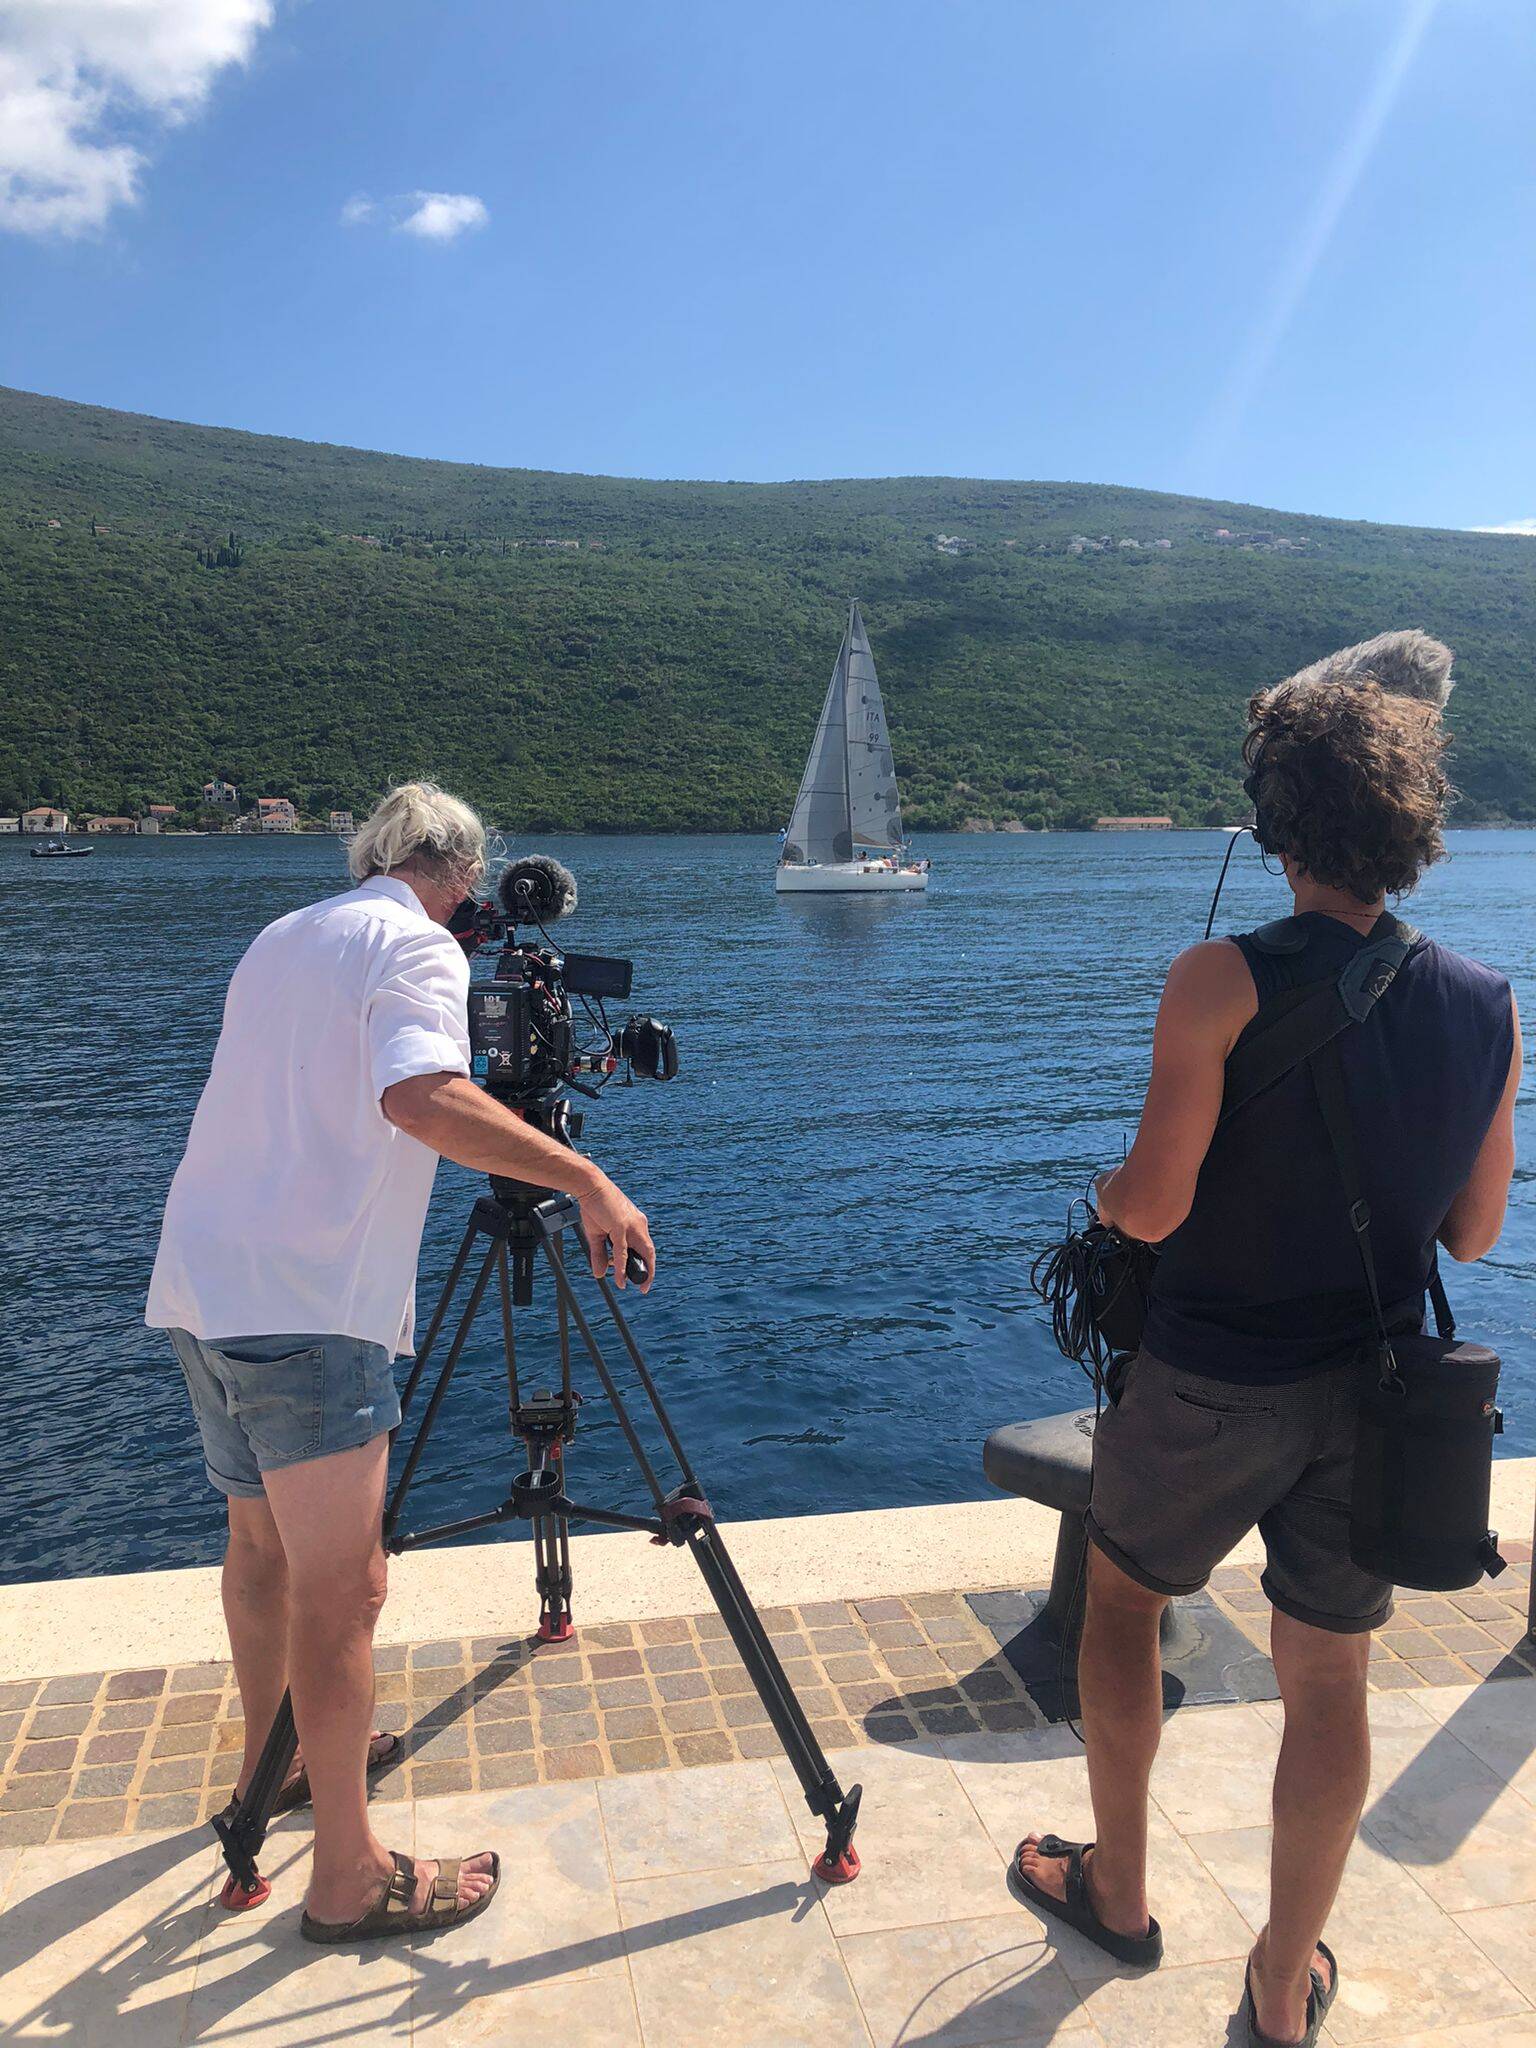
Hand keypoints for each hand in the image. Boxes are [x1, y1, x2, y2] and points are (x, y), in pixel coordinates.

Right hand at [577, 1175, 655, 1291]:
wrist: (590, 1186)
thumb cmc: (595, 1206)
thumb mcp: (597, 1234)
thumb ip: (599, 1254)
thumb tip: (600, 1274)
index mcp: (636, 1225)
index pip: (646, 1248)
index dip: (646, 1264)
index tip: (643, 1278)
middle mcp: (639, 1225)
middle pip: (649, 1253)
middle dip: (648, 1271)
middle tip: (644, 1287)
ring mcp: (631, 1225)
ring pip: (640, 1253)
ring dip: (638, 1272)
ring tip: (632, 1285)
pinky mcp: (621, 1226)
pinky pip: (623, 1252)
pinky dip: (622, 1267)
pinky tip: (620, 1279)